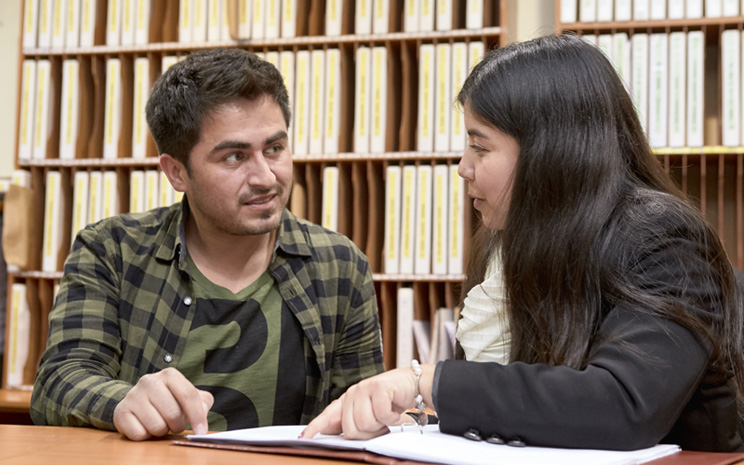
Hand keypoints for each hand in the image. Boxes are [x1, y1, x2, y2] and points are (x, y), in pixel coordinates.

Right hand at [113, 367, 213, 440]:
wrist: (138, 401)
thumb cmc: (169, 400)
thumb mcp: (187, 396)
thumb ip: (202, 402)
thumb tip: (202, 413)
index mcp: (169, 375)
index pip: (188, 395)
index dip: (197, 416)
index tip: (201, 432)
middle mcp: (149, 381)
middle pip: (173, 414)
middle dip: (177, 425)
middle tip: (173, 424)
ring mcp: (133, 395)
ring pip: (157, 426)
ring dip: (161, 431)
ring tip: (159, 423)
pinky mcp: (120, 411)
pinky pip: (139, 434)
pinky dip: (145, 436)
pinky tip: (145, 426)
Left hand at [301, 364, 434, 439]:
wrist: (413, 385)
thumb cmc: (392, 402)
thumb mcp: (371, 415)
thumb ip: (356, 423)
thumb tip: (345, 437)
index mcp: (348, 401)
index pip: (328, 416)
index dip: (315, 428)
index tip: (303, 438)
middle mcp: (353, 394)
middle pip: (351, 430)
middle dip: (369, 434)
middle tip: (381, 426)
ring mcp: (364, 389)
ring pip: (365, 424)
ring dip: (381, 426)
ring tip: (387, 417)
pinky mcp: (378, 387)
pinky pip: (382, 416)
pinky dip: (393, 419)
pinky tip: (396, 411)